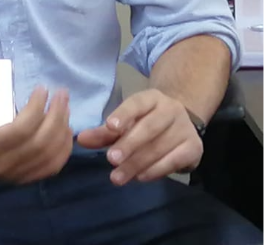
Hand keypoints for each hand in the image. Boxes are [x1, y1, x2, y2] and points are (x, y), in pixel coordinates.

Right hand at [0, 58, 73, 183]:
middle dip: (56, 116)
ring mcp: (14, 176)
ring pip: (49, 157)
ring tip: (65, 107)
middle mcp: (2, 166)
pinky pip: (50, 168)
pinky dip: (63, 150)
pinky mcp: (22, 178)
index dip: (37, 108)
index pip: (21, 130)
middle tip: (62, 93)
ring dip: (62, 131)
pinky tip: (65, 130)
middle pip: (40, 144)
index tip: (43, 88)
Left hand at [75, 89, 202, 184]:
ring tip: (118, 177)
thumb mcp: (126, 123)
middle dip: (129, 144)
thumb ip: (104, 133)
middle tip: (111, 159)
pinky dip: (155, 170)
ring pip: (159, 146)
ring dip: (137, 163)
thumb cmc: (146, 123)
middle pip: (149, 127)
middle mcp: (171, 109)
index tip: (110, 126)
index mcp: (152, 98)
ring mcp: (185, 128)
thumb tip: (81, 140)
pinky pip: (174, 160)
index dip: (124, 114)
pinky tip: (140, 177)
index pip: (137, 103)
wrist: (182, 125)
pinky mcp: (194, 147)